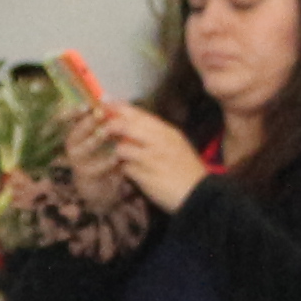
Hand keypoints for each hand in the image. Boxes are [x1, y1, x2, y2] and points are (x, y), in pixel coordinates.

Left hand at [90, 100, 205, 216]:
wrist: (199, 195)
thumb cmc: (187, 170)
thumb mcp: (176, 145)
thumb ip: (156, 134)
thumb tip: (133, 125)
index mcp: (167, 131)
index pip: (139, 114)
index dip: (119, 108)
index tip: (106, 105)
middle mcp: (159, 141)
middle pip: (127, 125)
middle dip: (111, 126)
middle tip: (101, 130)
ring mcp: (152, 158)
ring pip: (122, 147)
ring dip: (117, 153)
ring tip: (119, 158)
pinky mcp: (146, 176)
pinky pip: (125, 168)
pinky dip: (123, 170)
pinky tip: (126, 173)